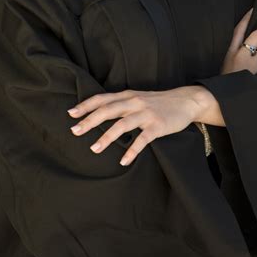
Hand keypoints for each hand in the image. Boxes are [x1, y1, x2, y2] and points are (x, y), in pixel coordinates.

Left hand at [66, 86, 200, 166]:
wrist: (185, 101)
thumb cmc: (157, 102)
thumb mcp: (137, 98)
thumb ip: (120, 104)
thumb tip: (98, 112)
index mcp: (127, 95)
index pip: (102, 99)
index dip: (86, 106)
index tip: (71, 114)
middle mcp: (134, 102)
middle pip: (107, 110)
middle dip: (90, 121)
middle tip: (75, 131)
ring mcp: (146, 114)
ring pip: (122, 124)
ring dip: (107, 137)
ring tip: (94, 149)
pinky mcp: (157, 126)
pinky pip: (142, 139)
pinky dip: (132, 150)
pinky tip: (123, 161)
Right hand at [221, 7, 256, 74]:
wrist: (224, 98)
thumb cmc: (224, 80)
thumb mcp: (223, 63)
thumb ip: (232, 50)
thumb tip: (243, 37)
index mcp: (230, 52)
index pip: (239, 30)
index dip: (246, 19)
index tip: (253, 9)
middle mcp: (242, 57)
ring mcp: (253, 67)